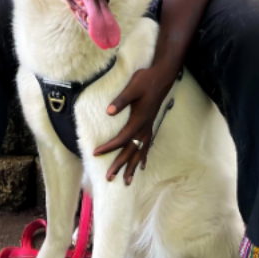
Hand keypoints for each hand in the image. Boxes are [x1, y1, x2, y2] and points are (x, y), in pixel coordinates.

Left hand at [92, 65, 175, 184]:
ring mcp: (148, 127)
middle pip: (131, 150)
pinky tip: (142, 166)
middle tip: (109, 178)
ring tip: (127, 181)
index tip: (96, 153)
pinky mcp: (150, 125)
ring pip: (140, 152)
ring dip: (133, 166)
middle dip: (120, 165)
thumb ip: (121, 100)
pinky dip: (143, 157)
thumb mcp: (132, 87)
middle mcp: (144, 127)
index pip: (122, 138)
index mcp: (139, 120)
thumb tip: (109, 111)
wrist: (162, 77)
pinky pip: (146, 146)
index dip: (109, 147)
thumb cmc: (146, 81)